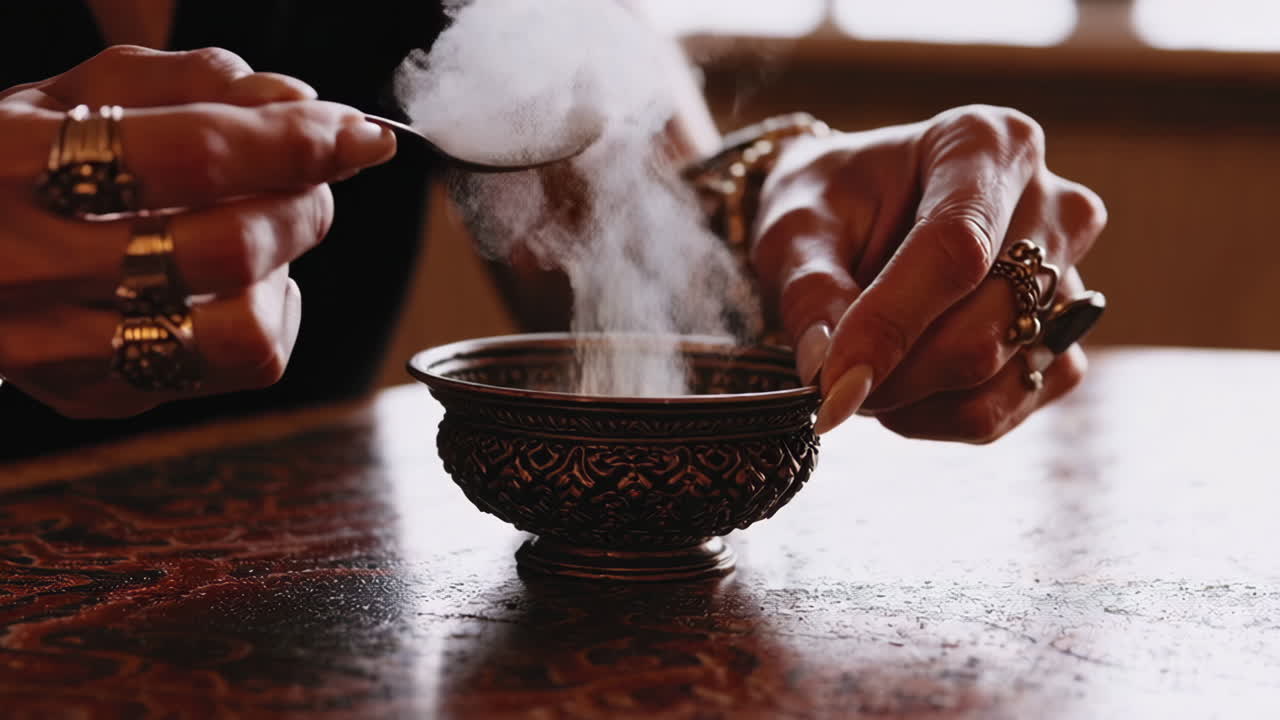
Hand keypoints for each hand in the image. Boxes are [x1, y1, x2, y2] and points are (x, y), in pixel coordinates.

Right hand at [0, 45, 396, 417]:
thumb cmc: (18, 162)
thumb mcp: (80, 94)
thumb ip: (195, 84)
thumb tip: (303, 106)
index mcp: (17, 165)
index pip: (193, 156)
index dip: (295, 144)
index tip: (357, 135)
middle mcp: (29, 267)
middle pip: (230, 248)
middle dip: (302, 205)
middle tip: (306, 180)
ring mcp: (61, 347)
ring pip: (242, 330)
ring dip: (285, 272)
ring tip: (260, 235)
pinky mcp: (97, 394)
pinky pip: (237, 368)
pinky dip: (266, 316)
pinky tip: (234, 285)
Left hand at [752, 105, 1105, 442]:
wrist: (853, 217)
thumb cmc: (827, 207)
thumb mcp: (794, 230)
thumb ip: (808, 293)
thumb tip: (830, 374)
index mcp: (986, 144)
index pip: (956, 246)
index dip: (892, 322)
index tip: (834, 381)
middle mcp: (1052, 203)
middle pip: (988, 320)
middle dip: (897, 371)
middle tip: (830, 382)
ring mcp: (1069, 276)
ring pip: (1001, 371)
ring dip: (914, 398)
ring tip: (860, 374)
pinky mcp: (1064, 340)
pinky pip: (1010, 404)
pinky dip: (940, 416)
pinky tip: (898, 390)